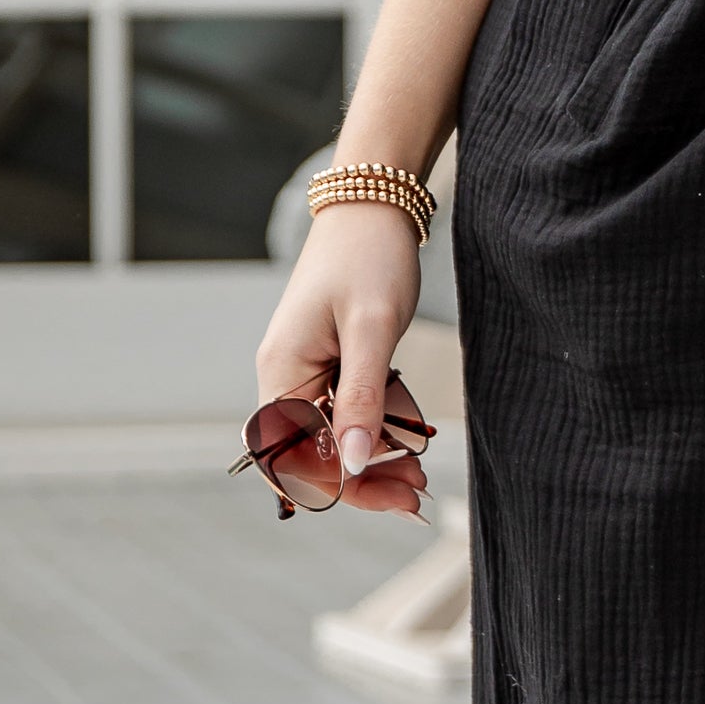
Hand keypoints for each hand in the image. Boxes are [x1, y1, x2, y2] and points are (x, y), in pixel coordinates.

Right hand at [252, 201, 430, 515]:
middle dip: (365, 480)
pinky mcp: (333, 363)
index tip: (396, 500)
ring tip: (422, 475)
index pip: (295, 457)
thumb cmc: (369, 257)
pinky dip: (380, 430)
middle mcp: (286, 378)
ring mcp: (308, 371)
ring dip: (376, 459)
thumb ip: (364, 399)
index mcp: (282, 373)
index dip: (342, 487)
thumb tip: (356, 465)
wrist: (373, 203)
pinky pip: (349, 411)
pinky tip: (412, 440)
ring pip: (335, 437)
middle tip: (419, 497)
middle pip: (315, 454)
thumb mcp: (372, 329)